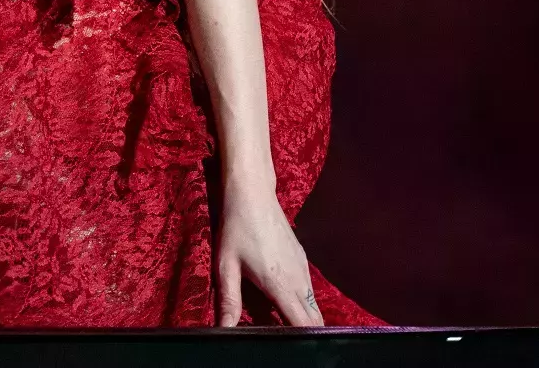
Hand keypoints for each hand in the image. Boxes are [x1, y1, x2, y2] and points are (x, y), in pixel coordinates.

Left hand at [217, 194, 322, 327]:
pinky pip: (308, 290)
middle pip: (314, 320)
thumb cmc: (236, 228)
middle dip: (304, 333)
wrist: (252, 193)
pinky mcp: (302, 259)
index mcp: (281, 284)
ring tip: (279, 323)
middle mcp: (299, 279)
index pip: (304, 324)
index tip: (289, 346)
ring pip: (313, 305)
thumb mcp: (226, 265)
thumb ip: (228, 301)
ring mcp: (303, 268)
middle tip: (284, 339)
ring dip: (302, 317)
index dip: (300, 340)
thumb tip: (224, 330)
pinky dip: (301, 302)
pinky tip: (281, 300)